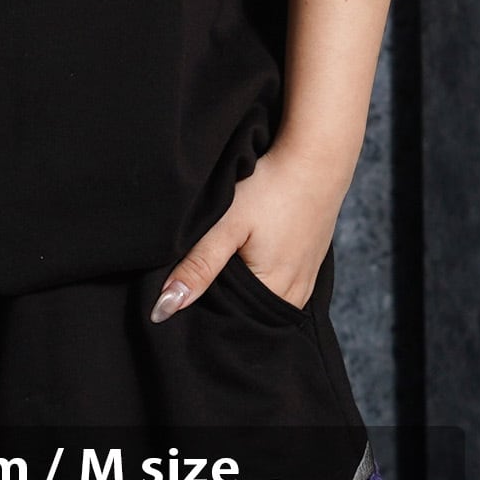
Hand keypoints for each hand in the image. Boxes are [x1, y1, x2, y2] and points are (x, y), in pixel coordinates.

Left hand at [149, 143, 347, 322]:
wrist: (315, 160)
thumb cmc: (270, 188)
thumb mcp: (227, 225)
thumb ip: (198, 267)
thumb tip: (164, 308)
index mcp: (272, 294)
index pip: (227, 318)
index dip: (202, 307)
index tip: (184, 289)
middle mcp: (294, 298)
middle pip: (246, 312)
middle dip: (221, 299)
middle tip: (201, 268)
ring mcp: (306, 283)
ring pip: (262, 300)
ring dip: (242, 289)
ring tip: (226, 260)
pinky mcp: (310, 267)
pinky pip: (280, 287)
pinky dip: (262, 278)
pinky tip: (250, 256)